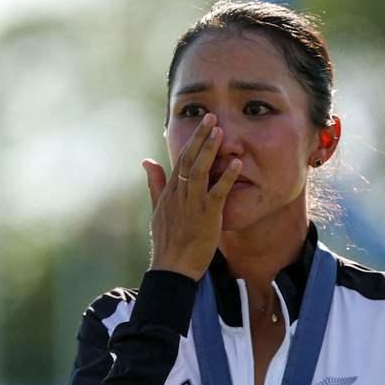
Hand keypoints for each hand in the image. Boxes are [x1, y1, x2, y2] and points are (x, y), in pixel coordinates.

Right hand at [141, 112, 241, 280]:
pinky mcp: (206, 216)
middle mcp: (180, 194)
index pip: (180, 159)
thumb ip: (155, 184)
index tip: (203, 123)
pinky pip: (217, 193)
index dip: (192, 140)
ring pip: (200, 171)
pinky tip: (237, 165)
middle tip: (212, 117)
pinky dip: (227, 178)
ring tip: (220, 131)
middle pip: (189, 159)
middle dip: (200, 137)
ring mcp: (192, 204)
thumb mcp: (158, 209)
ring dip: (210, 150)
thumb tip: (147, 161)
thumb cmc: (168, 240)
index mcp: (171, 191)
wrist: (172, 268)